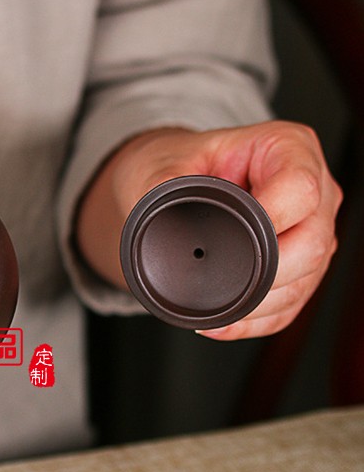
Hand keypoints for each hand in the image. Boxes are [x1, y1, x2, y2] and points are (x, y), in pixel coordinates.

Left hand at [75, 122, 341, 338]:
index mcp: (286, 149)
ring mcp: (310, 234)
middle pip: (311, 244)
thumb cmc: (175, 166)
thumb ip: (163, 189)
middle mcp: (311, 192)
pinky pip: (288, 307)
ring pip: (303, 282)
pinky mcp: (300, 271)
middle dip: (264, 274)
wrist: (171, 185)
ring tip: (212, 309)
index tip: (229, 240)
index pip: (298, 189)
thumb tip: (163, 227)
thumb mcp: (159, 167)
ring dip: (256, 306)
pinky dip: (254, 322)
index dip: (269, 219)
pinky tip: (223, 322)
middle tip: (216, 283)